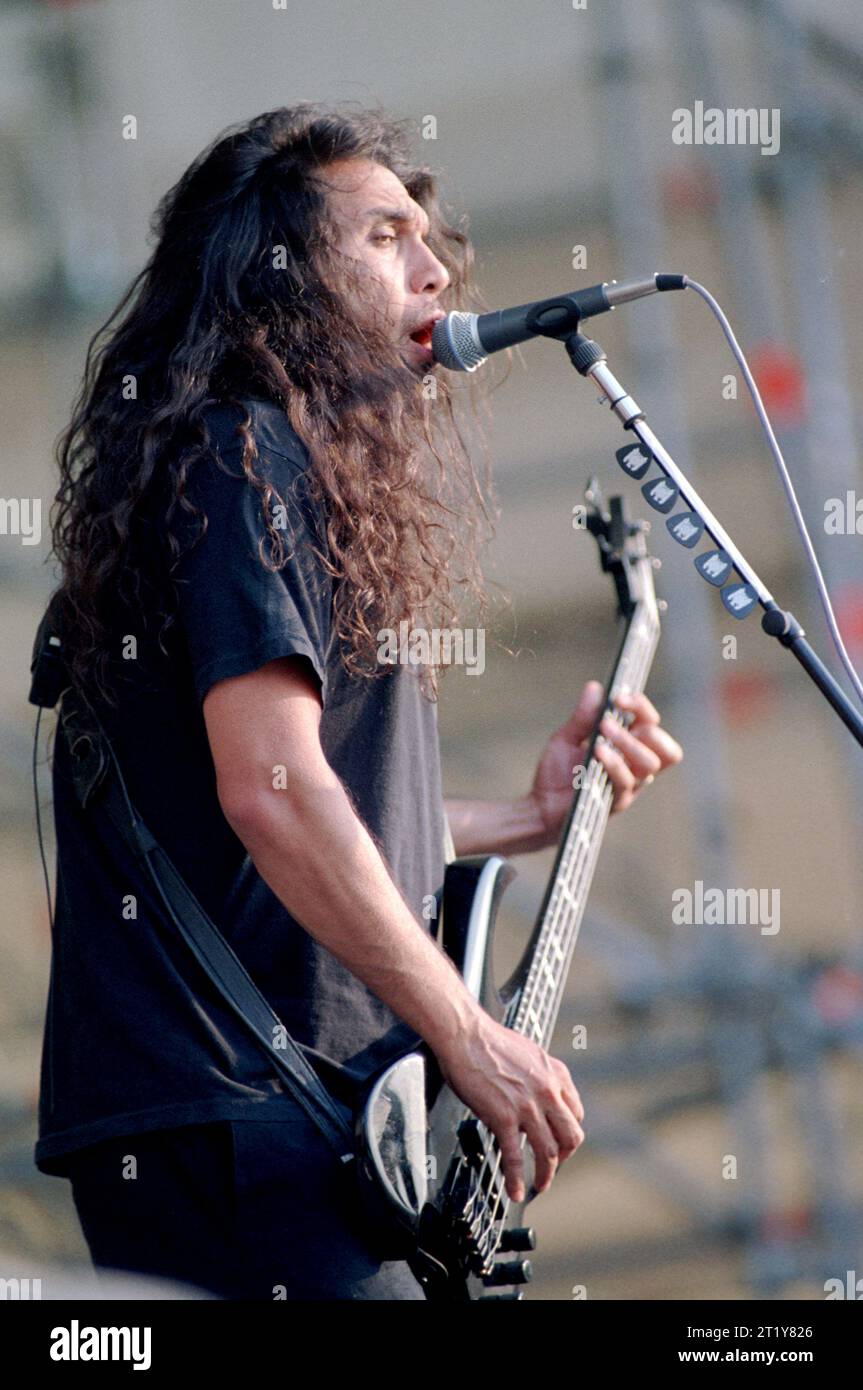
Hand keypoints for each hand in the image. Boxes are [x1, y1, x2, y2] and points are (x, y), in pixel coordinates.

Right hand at [435, 1009, 584, 1202]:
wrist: (465, 1035)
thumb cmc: (489, 1041)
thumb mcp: (530, 1054)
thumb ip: (540, 1077)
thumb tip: (536, 1092)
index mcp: (556, 1074)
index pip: (575, 1114)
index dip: (568, 1134)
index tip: (560, 1143)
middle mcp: (548, 1092)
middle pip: (570, 1137)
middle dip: (564, 1157)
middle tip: (553, 1166)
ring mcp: (528, 1107)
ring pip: (548, 1152)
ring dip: (546, 1174)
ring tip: (540, 1185)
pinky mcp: (504, 1117)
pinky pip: (514, 1157)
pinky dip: (516, 1178)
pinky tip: (515, 1190)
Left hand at [528, 679, 682, 845]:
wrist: (539, 807)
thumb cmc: (556, 773)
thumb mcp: (566, 738)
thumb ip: (582, 716)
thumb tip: (596, 687)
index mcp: (629, 749)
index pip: (652, 725)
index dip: (642, 707)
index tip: (619, 696)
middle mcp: (635, 768)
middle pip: (665, 746)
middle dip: (644, 723)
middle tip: (611, 716)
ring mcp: (629, 787)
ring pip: (650, 763)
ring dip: (628, 742)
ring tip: (603, 729)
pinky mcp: (616, 803)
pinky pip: (626, 782)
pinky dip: (614, 763)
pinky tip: (597, 751)